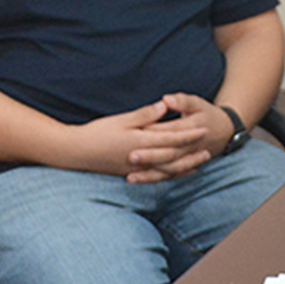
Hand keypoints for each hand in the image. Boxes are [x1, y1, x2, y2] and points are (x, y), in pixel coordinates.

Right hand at [60, 100, 210, 182]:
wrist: (76, 153)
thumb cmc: (97, 133)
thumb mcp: (121, 119)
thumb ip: (145, 114)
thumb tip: (164, 106)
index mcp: (140, 141)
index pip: (170, 138)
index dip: (188, 134)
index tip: (203, 130)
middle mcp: (141, 158)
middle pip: (172, 156)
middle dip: (191, 153)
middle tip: (209, 149)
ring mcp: (136, 169)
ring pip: (166, 170)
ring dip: (184, 166)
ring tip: (199, 163)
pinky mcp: (131, 174)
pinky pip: (155, 177)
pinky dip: (169, 175)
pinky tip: (177, 173)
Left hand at [122, 92, 227, 184]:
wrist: (225, 133)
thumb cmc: (207, 115)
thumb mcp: (197, 103)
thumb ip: (182, 101)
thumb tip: (166, 100)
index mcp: (193, 128)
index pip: (172, 131)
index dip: (155, 131)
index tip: (136, 130)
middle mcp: (191, 147)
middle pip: (169, 153)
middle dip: (150, 156)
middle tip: (131, 156)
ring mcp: (188, 160)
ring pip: (169, 169)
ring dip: (150, 174)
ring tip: (130, 177)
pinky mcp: (184, 167)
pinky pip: (169, 176)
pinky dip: (153, 179)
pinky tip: (137, 180)